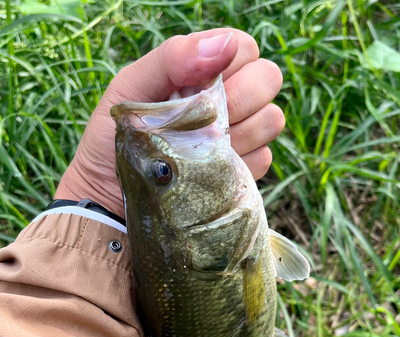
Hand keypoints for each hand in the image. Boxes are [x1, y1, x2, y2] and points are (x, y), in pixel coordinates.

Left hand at [55, 29, 283, 218]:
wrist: (110, 198)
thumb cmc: (115, 138)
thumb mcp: (131, 89)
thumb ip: (173, 58)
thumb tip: (225, 44)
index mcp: (201, 74)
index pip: (244, 49)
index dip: (232, 62)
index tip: (200, 85)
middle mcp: (227, 101)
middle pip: (268, 79)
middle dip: (239, 97)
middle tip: (202, 119)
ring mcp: (239, 138)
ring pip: (271, 119)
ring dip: (239, 133)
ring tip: (200, 149)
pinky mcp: (243, 173)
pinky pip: (264, 159)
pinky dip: (238, 165)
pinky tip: (208, 172)